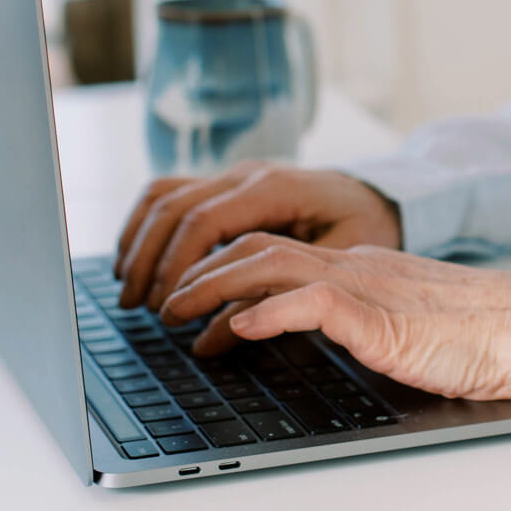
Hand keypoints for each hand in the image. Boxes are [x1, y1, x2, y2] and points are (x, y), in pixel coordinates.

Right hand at [113, 163, 401, 311]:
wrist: (381, 195)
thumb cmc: (365, 228)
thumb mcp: (336, 265)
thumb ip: (277, 293)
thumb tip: (214, 335)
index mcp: (275, 188)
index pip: (205, 221)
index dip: (177, 266)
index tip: (167, 309)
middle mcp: (247, 175)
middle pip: (174, 207)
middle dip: (149, 260)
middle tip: (139, 309)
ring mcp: (234, 175)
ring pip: (164, 195)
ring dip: (139, 240)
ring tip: (130, 289)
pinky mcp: (228, 185)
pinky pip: (172, 194)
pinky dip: (147, 225)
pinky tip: (139, 260)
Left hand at [158, 233, 510, 399]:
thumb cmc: (478, 336)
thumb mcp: (402, 325)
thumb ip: (357, 322)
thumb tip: (305, 334)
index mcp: (361, 267)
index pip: (275, 253)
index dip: (223, 271)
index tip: (191, 301)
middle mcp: (356, 266)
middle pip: (259, 247)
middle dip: (202, 271)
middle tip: (163, 303)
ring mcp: (366, 287)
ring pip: (271, 265)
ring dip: (214, 287)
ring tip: (177, 313)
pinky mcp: (379, 316)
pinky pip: (311, 303)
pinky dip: (267, 313)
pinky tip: (238, 330)